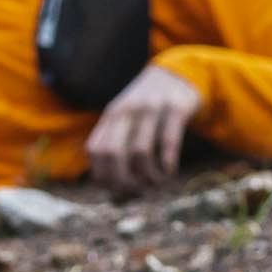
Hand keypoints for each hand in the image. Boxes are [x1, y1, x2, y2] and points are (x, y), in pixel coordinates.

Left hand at [86, 63, 200, 195]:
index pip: (94, 150)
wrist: (177, 74)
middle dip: (123, 181)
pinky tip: (170, 171)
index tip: (118, 189)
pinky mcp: (175, 108)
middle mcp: (128, 110)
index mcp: (112, 115)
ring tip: (157, 182)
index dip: (103, 176)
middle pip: (112, 153)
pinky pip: (168, 142)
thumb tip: (115, 198)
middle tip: (137, 191)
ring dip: (148, 176)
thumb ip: (117, 150)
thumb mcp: (127, 120)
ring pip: (140, 152)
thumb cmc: (149, 109)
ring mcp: (151, 107)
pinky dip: (167, 163)